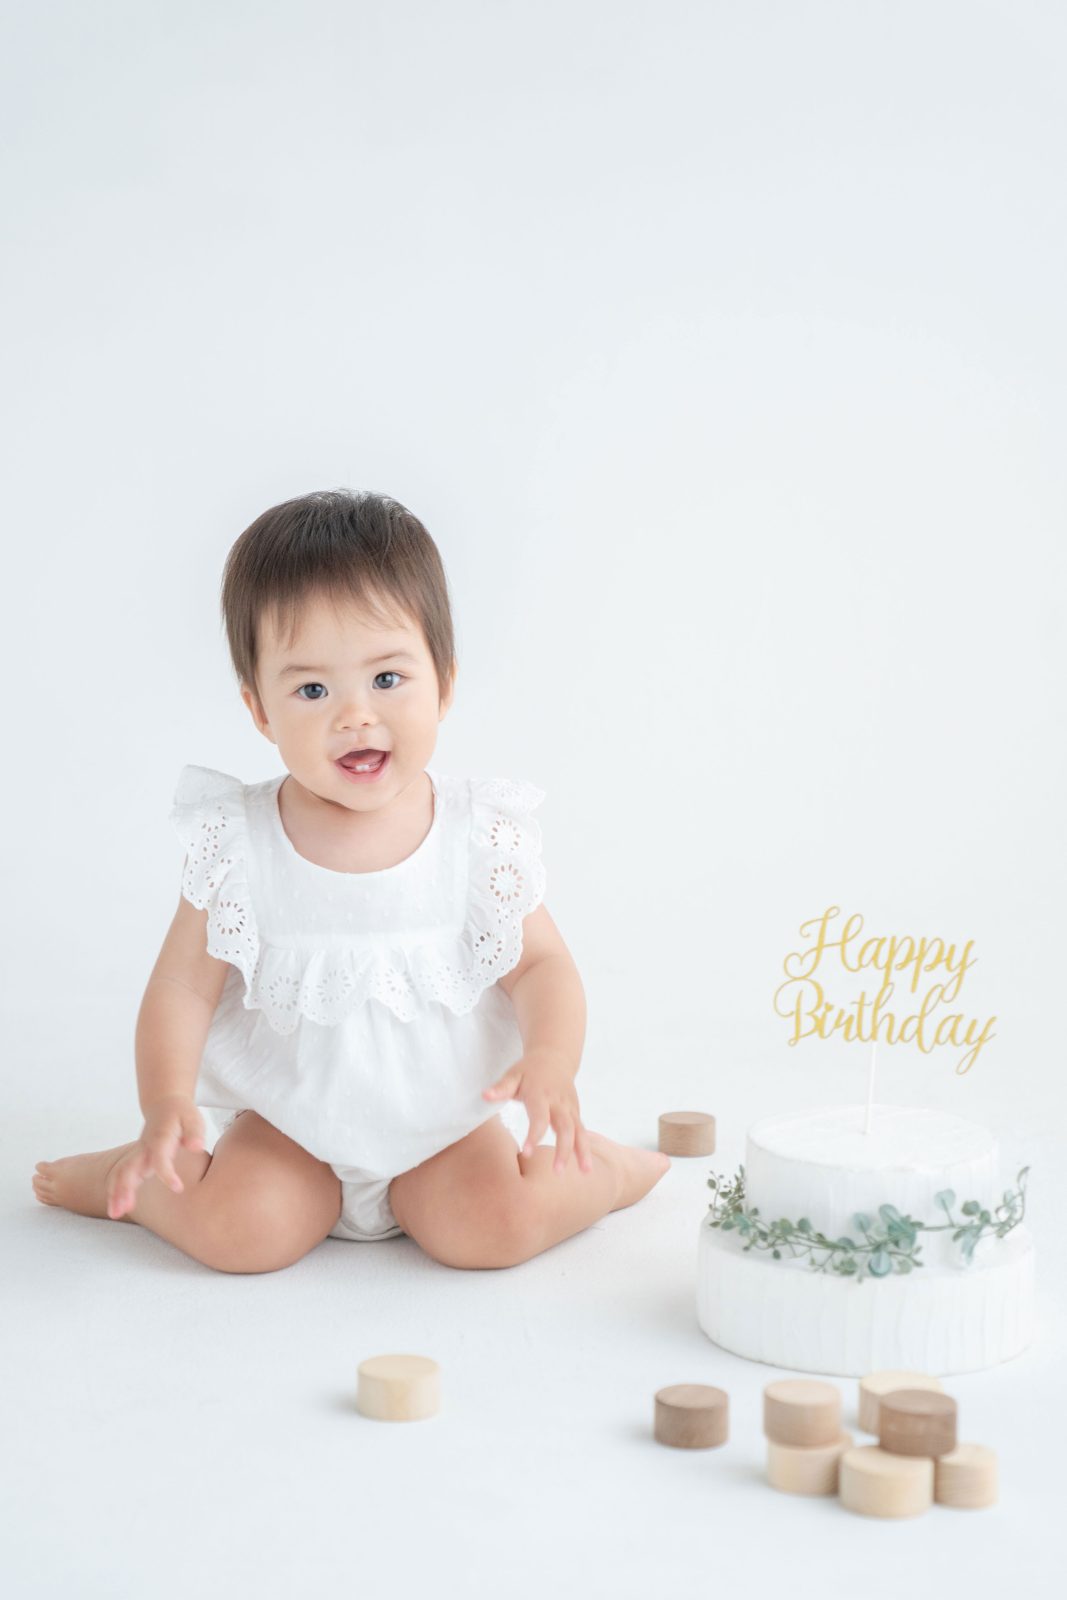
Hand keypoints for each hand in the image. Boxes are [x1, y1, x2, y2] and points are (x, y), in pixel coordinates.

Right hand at [106, 1095, 205, 1219]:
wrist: (165, 1104)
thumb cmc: (181, 1114)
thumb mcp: (193, 1119)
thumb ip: (194, 1133)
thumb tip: (196, 1146)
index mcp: (160, 1138)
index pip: (160, 1157)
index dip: (167, 1173)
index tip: (178, 1188)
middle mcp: (145, 1147)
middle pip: (130, 1166)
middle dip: (125, 1187)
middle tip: (124, 1209)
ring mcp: (138, 1154)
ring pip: (121, 1172)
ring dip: (116, 1192)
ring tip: (115, 1213)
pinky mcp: (136, 1160)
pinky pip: (120, 1175)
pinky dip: (115, 1191)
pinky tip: (117, 1209)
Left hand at [483, 1048, 592, 1174]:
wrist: (554, 1056)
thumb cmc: (528, 1070)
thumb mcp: (513, 1075)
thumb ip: (501, 1087)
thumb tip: (485, 1095)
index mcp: (540, 1094)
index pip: (539, 1117)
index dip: (534, 1135)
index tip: (526, 1153)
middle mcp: (558, 1102)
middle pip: (565, 1127)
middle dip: (563, 1149)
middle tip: (557, 1172)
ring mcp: (570, 1107)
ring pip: (579, 1130)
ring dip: (582, 1151)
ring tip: (585, 1172)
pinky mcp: (576, 1111)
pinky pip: (582, 1130)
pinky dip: (585, 1147)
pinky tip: (585, 1166)